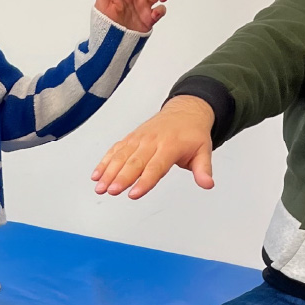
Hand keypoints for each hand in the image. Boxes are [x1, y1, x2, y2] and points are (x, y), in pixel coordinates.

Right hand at [92, 95, 215, 198]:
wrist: (184, 111)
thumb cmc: (192, 133)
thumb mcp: (204, 151)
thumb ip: (203, 169)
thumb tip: (207, 184)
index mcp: (170, 146)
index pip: (155, 167)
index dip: (144, 181)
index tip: (133, 194)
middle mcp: (151, 141)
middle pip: (134, 162)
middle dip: (121, 177)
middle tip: (111, 191)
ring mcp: (139, 138)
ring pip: (121, 155)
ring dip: (109, 171)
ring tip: (99, 186)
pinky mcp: (131, 138)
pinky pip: (116, 149)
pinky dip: (105, 161)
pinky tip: (97, 174)